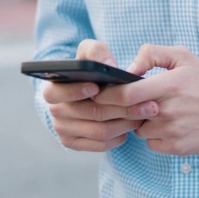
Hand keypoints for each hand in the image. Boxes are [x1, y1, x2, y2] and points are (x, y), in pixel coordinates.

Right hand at [42, 39, 159, 151]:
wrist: (89, 91)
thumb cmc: (91, 69)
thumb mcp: (92, 53)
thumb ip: (98, 52)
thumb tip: (108, 64)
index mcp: (52, 89)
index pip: (56, 93)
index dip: (76, 91)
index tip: (96, 87)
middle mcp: (54, 112)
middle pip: (90, 113)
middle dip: (120, 107)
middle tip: (146, 103)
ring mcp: (63, 130)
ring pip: (100, 131)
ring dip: (126, 122)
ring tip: (144, 113)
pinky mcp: (74, 145)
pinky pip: (101, 145)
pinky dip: (119, 136)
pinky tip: (131, 125)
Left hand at [94, 45, 198, 155]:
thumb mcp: (183, 57)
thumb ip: (152, 54)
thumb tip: (128, 68)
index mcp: (169, 85)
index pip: (126, 94)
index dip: (108, 94)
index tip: (100, 92)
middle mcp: (168, 110)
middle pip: (127, 113)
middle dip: (121, 108)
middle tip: (124, 102)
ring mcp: (172, 131)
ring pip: (139, 129)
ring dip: (142, 122)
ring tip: (159, 112)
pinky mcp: (176, 148)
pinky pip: (151, 143)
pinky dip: (155, 136)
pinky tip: (169, 126)